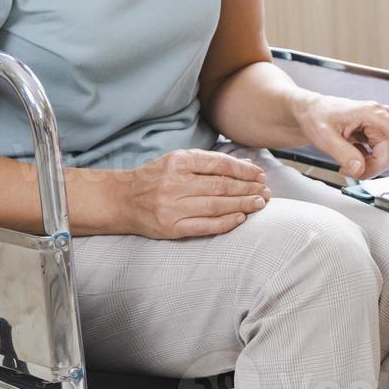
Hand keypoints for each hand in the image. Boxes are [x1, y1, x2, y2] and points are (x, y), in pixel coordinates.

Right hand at [125, 148, 272, 239]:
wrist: (122, 200)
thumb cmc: (156, 177)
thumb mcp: (180, 161)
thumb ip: (212, 162)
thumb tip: (247, 165)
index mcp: (178, 162)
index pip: (219, 164)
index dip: (244, 171)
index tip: (260, 175)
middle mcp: (175, 183)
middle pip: (221, 186)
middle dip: (248, 188)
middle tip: (266, 191)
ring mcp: (172, 207)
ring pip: (216, 206)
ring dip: (242, 204)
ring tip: (260, 203)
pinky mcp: (170, 228)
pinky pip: (205, 226)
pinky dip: (226, 222)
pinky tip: (241, 218)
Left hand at [295, 92, 388, 179]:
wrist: (311, 113)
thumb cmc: (317, 116)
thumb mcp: (323, 136)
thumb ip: (342, 154)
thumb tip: (359, 169)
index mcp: (374, 114)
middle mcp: (383, 119)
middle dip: (369, 168)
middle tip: (346, 169)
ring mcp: (382, 128)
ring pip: (385, 160)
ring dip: (366, 166)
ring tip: (346, 159)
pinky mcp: (379, 136)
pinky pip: (379, 158)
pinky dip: (364, 163)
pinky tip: (351, 153)